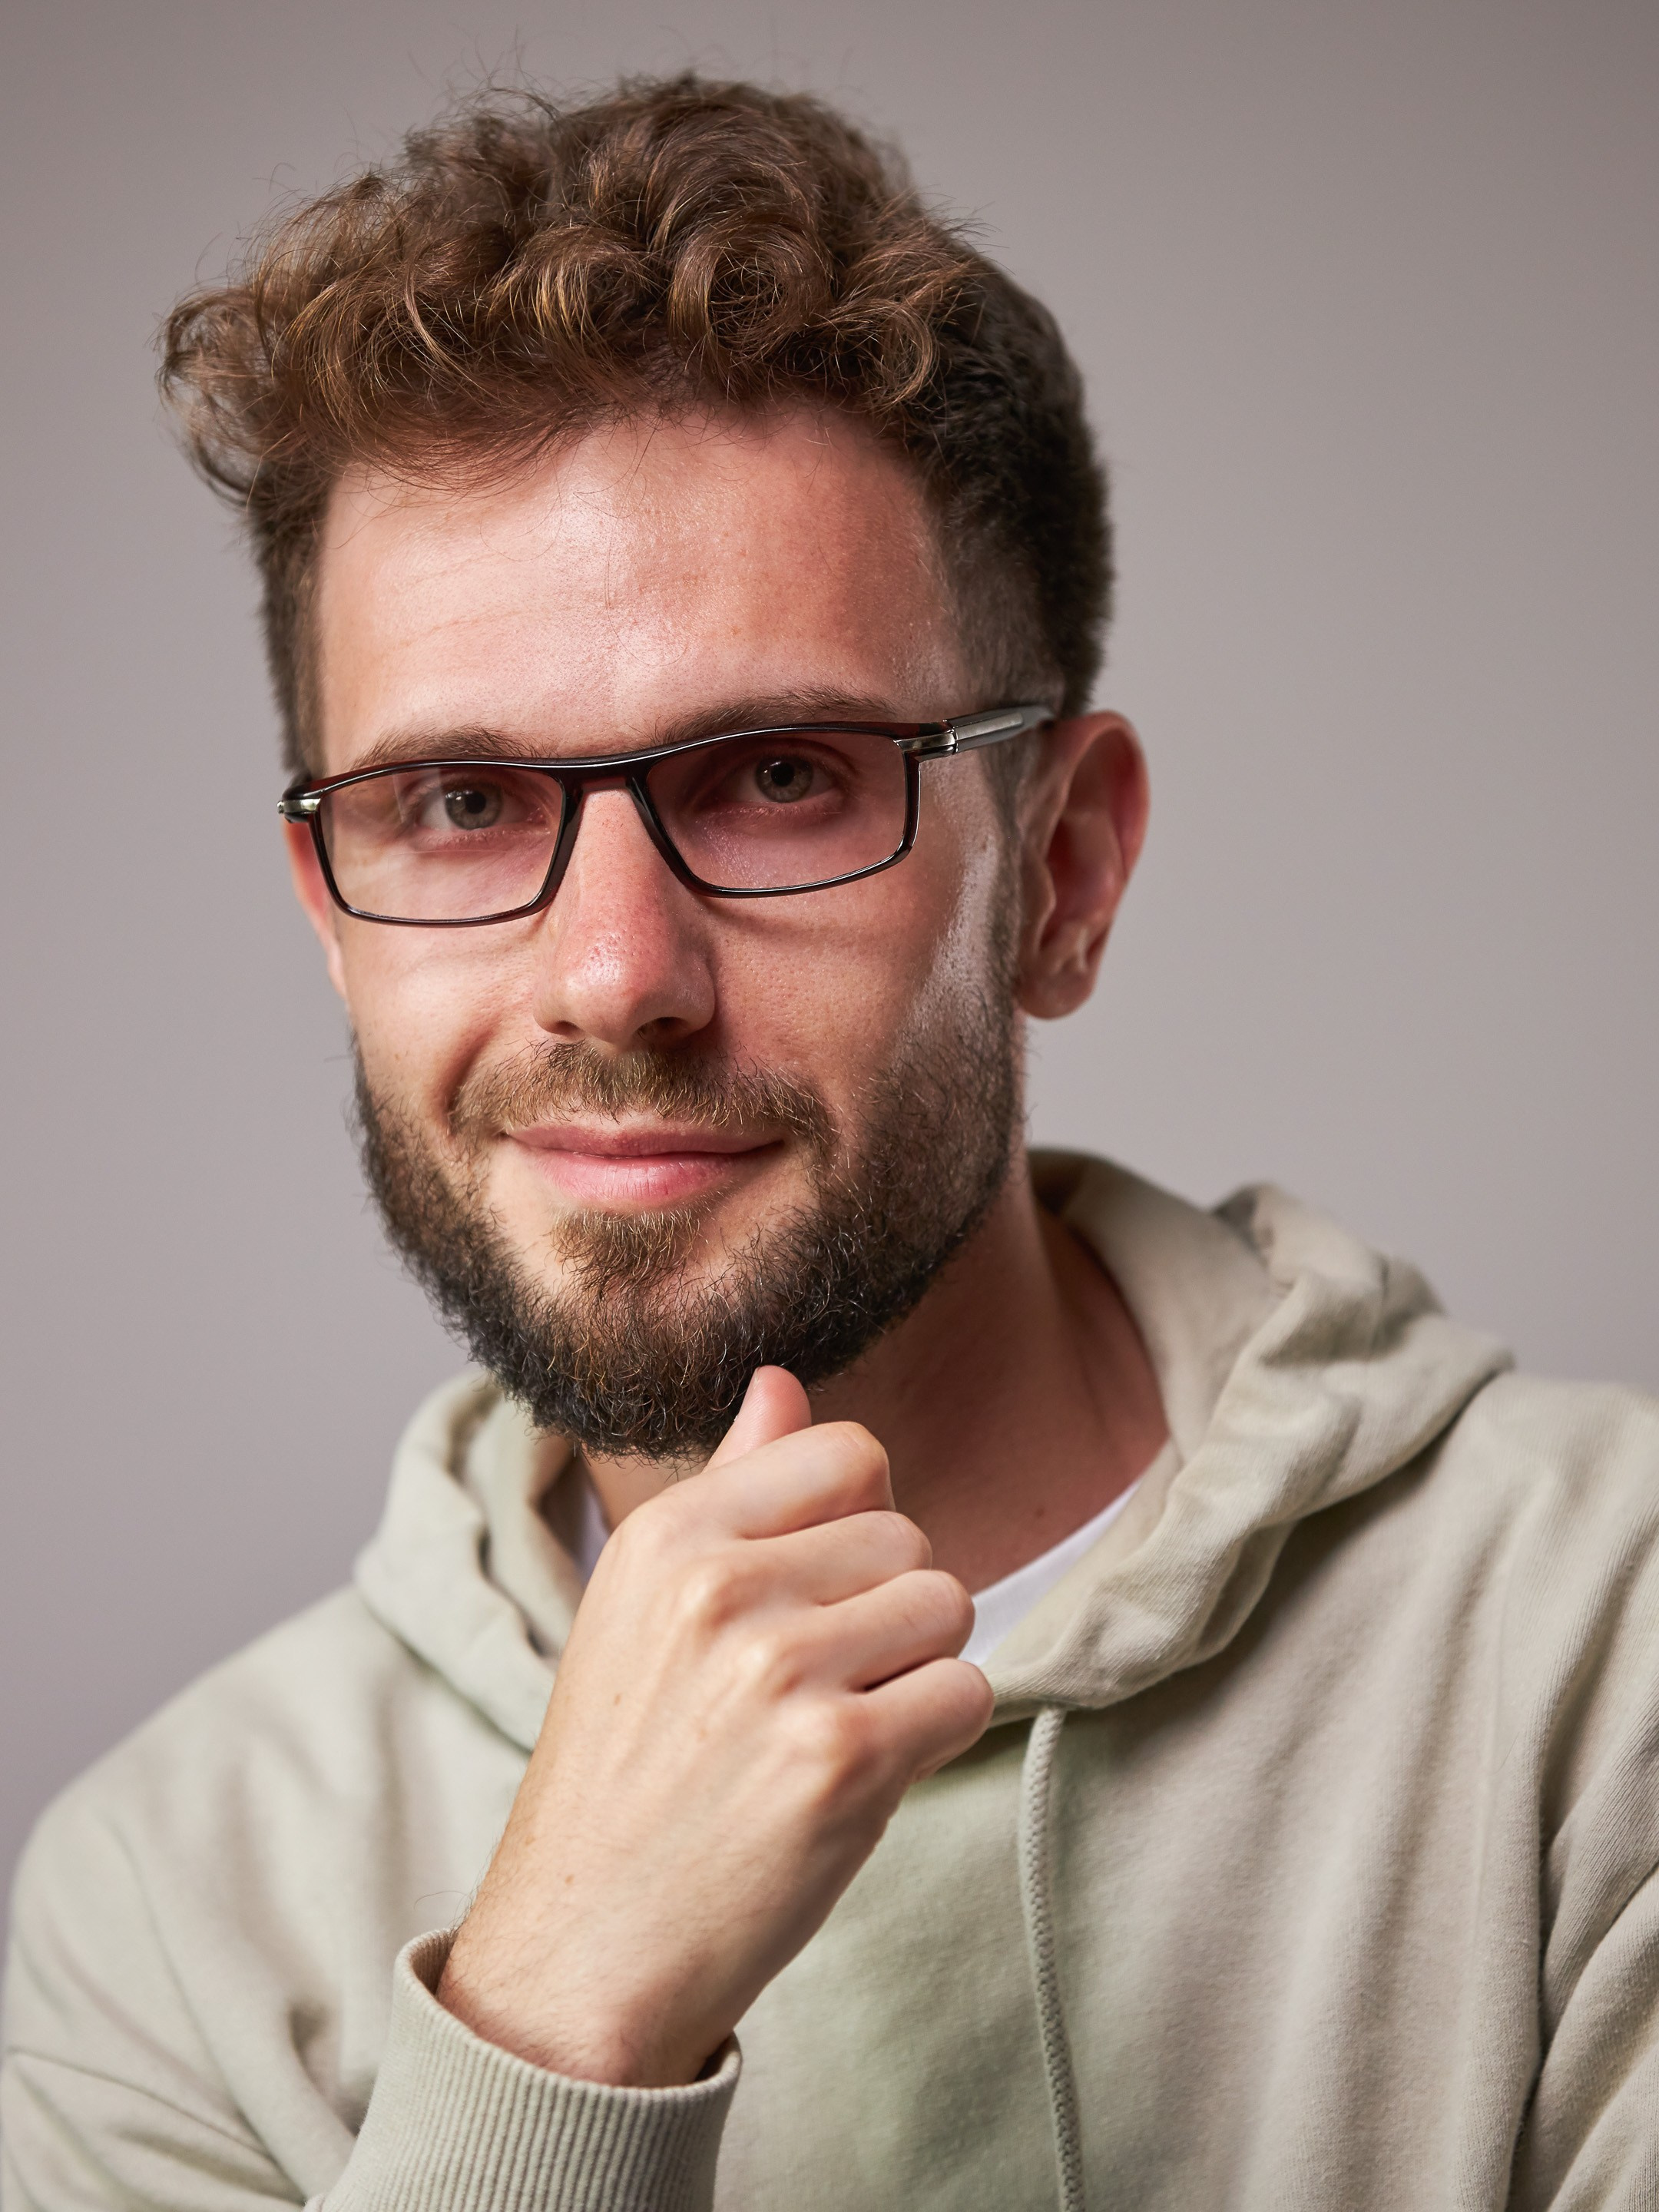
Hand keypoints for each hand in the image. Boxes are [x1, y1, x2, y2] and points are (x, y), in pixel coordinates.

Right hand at [437, 1368, 992, 2086]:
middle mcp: (722, 1585)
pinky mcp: (841, 1760)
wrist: (583, 1948)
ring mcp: (781, 1670)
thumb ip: (730, 1484)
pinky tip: (856, 1780)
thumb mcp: (643, 1605)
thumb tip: (784, 1379)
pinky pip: (966, 1693)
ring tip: (830, 1731)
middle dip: (888, 1610)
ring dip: (915, 1673)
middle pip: (909, 1533)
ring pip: (947, 1607)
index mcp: (670, 1532)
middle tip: (810, 1691)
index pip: (846, 1450)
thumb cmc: (627, 1771)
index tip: (816, 1594)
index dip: (857, 1523)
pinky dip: (934, 1739)